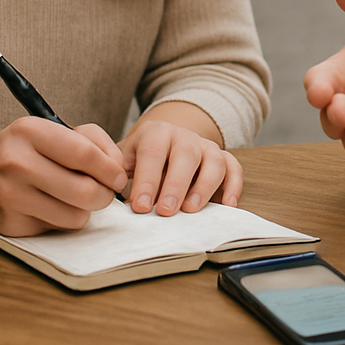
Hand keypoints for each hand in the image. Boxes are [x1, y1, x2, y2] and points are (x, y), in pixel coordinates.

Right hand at [0, 117, 127, 235]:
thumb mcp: (50, 130)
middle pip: (83, 190)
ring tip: (79, 198)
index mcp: (30, 132)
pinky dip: (64, 220)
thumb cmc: (22, 150)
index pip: (84, 154)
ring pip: (74, 216)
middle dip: (104, 195)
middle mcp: (16, 163)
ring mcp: (10, 197)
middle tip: (105, 192)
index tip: (119, 176)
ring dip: (86, 210)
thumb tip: (118, 170)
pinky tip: (54, 206)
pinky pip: (56, 228)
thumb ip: (91, 141)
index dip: (110, 169)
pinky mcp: (9, 225)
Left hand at [119, 111, 242, 215]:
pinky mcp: (223, 157)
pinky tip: (227, 205)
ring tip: (191, 210)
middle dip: (176, 185)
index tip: (140, 207)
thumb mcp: (123, 159)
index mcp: (156, 133)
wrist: (162, 141)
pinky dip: (234, 186)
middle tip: (166, 211)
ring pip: (214, 160)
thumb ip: (117, 173)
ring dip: (204, 186)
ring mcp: (206, 146)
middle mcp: (184, 136)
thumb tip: (110, 196)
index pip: (153, 153)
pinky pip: (234, 167)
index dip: (147, 180)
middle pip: (186, 154)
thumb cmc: (139, 158)